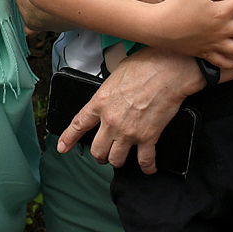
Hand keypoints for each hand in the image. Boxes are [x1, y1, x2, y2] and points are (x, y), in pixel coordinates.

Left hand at [56, 48, 200, 172]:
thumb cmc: (147, 64)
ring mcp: (129, 131)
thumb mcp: (118, 71)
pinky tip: (148, 167)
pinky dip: (147, 167)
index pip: (79, 124)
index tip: (63, 147)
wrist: (169, 70)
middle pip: (97, 150)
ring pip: (116, 160)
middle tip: (104, 154)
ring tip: (123, 159)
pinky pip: (144, 161)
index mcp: (101, 102)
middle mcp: (111, 120)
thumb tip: (113, 92)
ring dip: (119, 161)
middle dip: (100, 155)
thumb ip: (110, 88)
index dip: (68, 138)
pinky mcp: (148, 137)